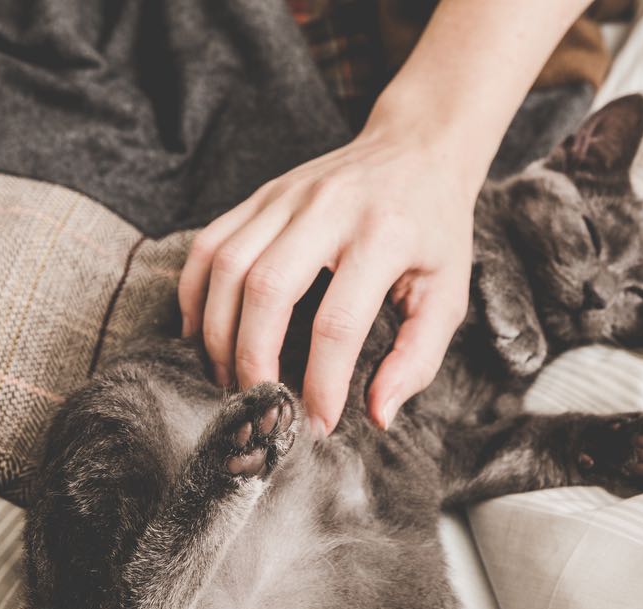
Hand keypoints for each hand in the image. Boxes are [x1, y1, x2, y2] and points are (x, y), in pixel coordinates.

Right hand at [178, 107, 476, 435]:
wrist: (418, 149)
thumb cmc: (435, 230)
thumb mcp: (447, 293)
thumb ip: (417, 357)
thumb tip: (378, 414)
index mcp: (384, 235)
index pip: (338, 322)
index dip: (321, 383)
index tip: (316, 424)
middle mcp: (329, 208)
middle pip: (267, 289)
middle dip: (253, 359)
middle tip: (261, 404)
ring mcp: (287, 196)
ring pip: (227, 265)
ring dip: (217, 332)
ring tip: (228, 377)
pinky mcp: (261, 195)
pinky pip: (210, 244)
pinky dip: (194, 292)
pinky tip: (202, 333)